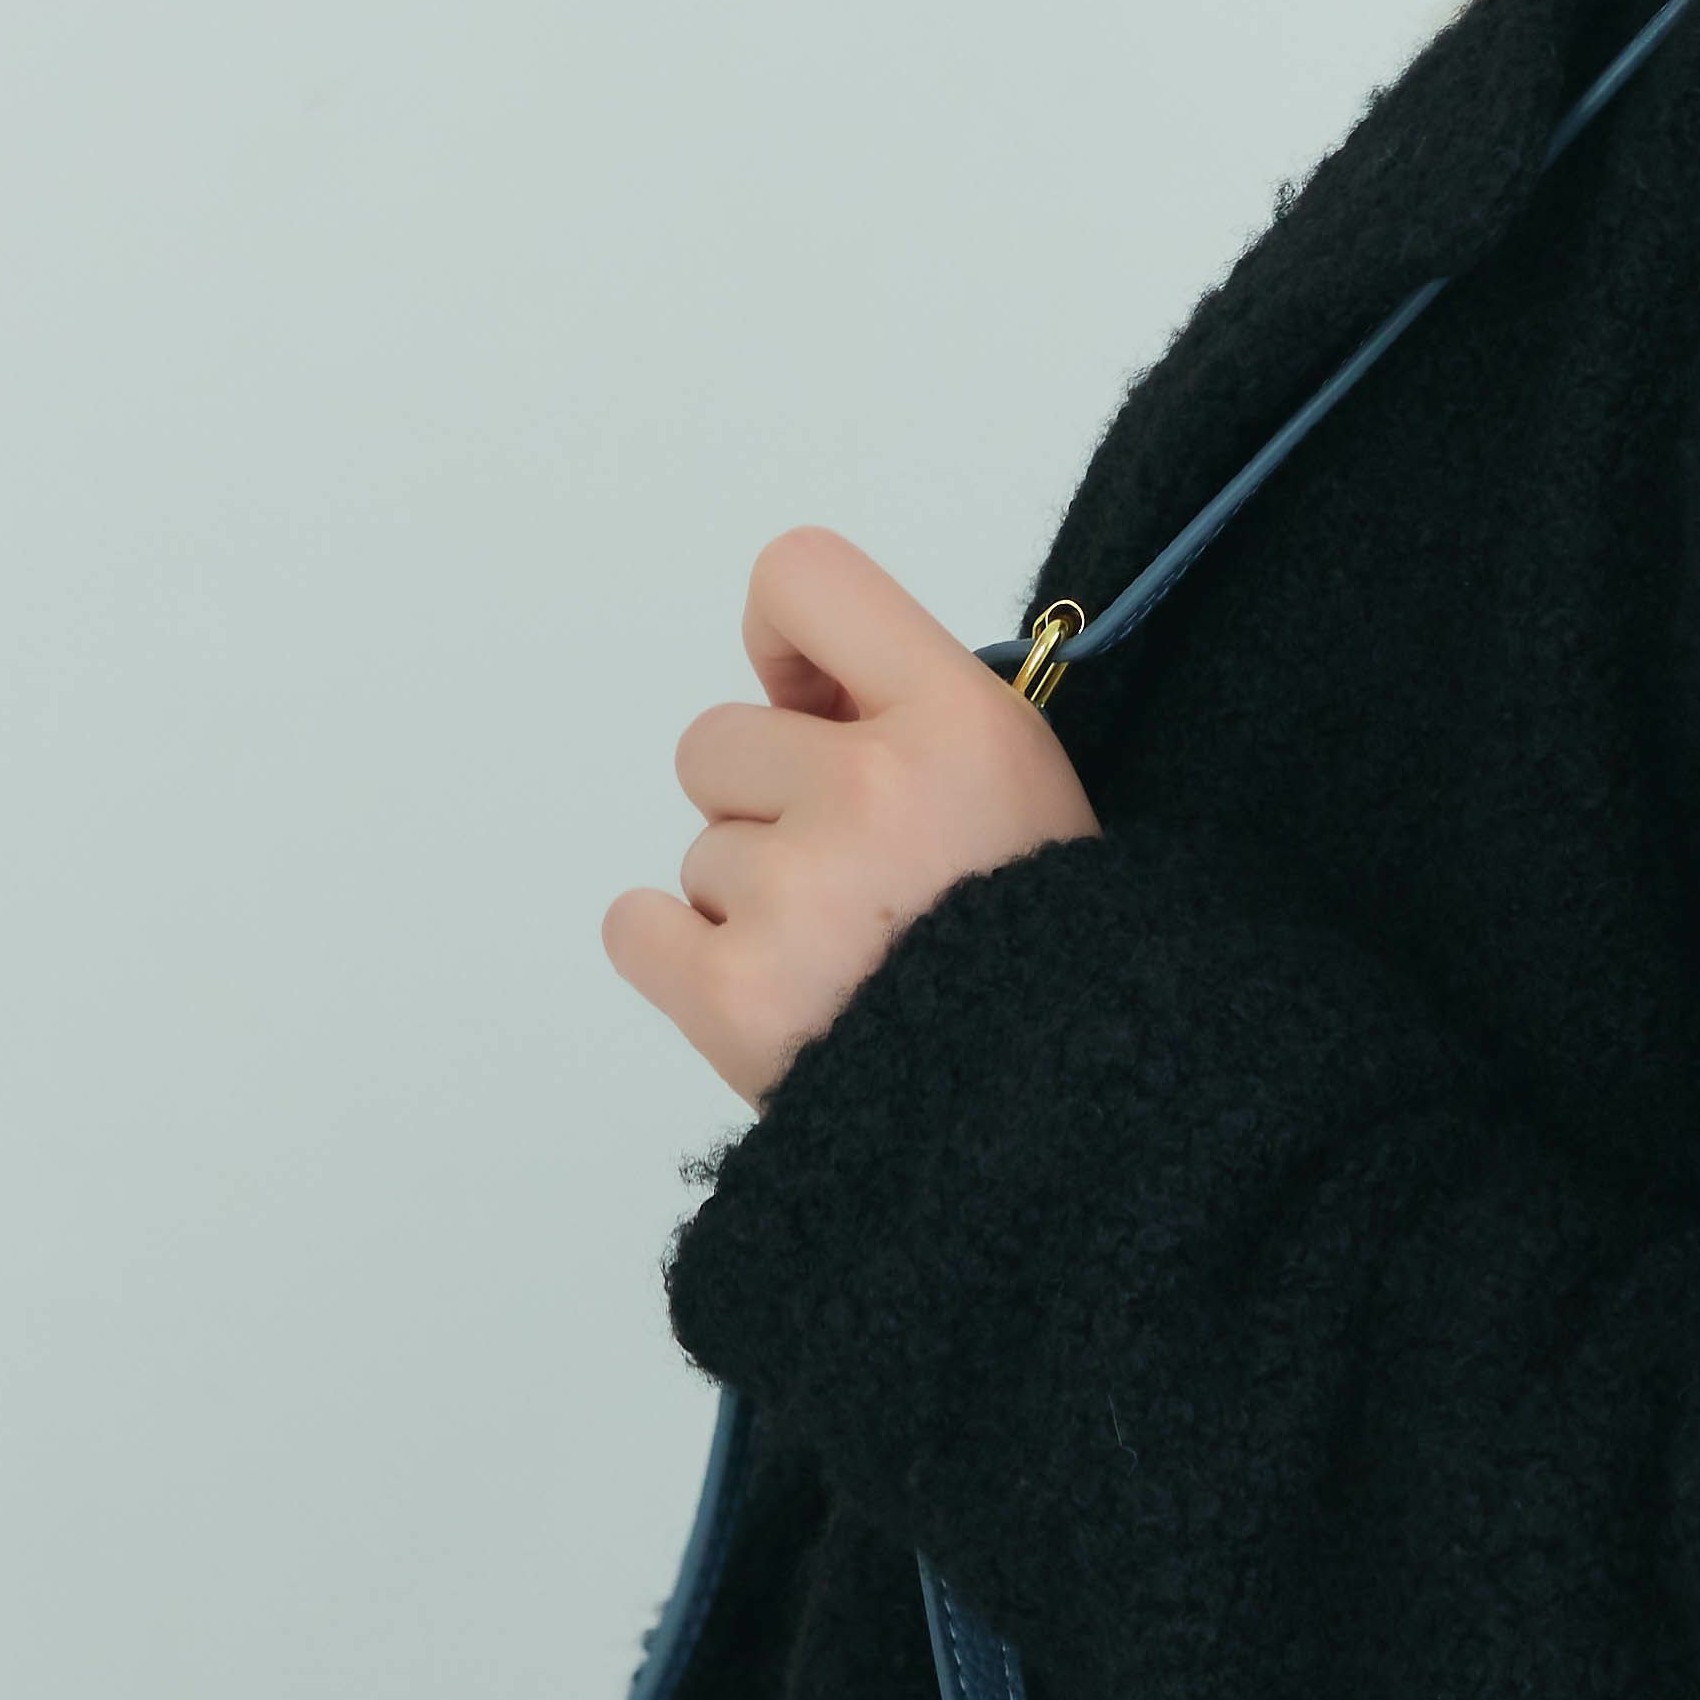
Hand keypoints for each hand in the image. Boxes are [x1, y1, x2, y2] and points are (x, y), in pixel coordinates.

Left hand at [604, 529, 1097, 1100]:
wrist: (1063, 1122)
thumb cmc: (1046, 953)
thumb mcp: (1026, 792)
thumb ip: (915, 717)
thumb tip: (796, 690)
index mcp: (961, 725)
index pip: (801, 578)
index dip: (784, 642)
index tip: (812, 705)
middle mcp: (872, 790)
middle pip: (716, 743)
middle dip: (765, 809)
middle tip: (861, 886)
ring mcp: (795, 896)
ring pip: (700, 856)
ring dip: (753, 906)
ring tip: (850, 968)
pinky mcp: (733, 996)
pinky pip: (636, 928)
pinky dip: (683, 961)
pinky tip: (770, 994)